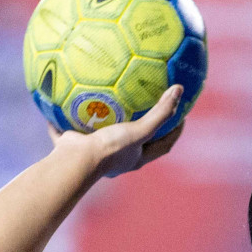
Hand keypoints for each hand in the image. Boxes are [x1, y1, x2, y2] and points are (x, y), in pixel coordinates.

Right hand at [49, 84, 184, 178]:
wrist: (76, 161)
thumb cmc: (111, 148)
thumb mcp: (140, 130)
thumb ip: (160, 112)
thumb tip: (179, 90)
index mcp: (136, 158)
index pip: (164, 145)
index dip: (175, 131)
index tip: (182, 115)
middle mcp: (118, 158)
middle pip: (136, 141)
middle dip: (143, 126)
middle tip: (149, 103)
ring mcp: (95, 152)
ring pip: (103, 134)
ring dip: (106, 120)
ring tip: (110, 97)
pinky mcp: (73, 145)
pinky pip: (71, 127)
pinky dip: (70, 116)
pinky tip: (69, 96)